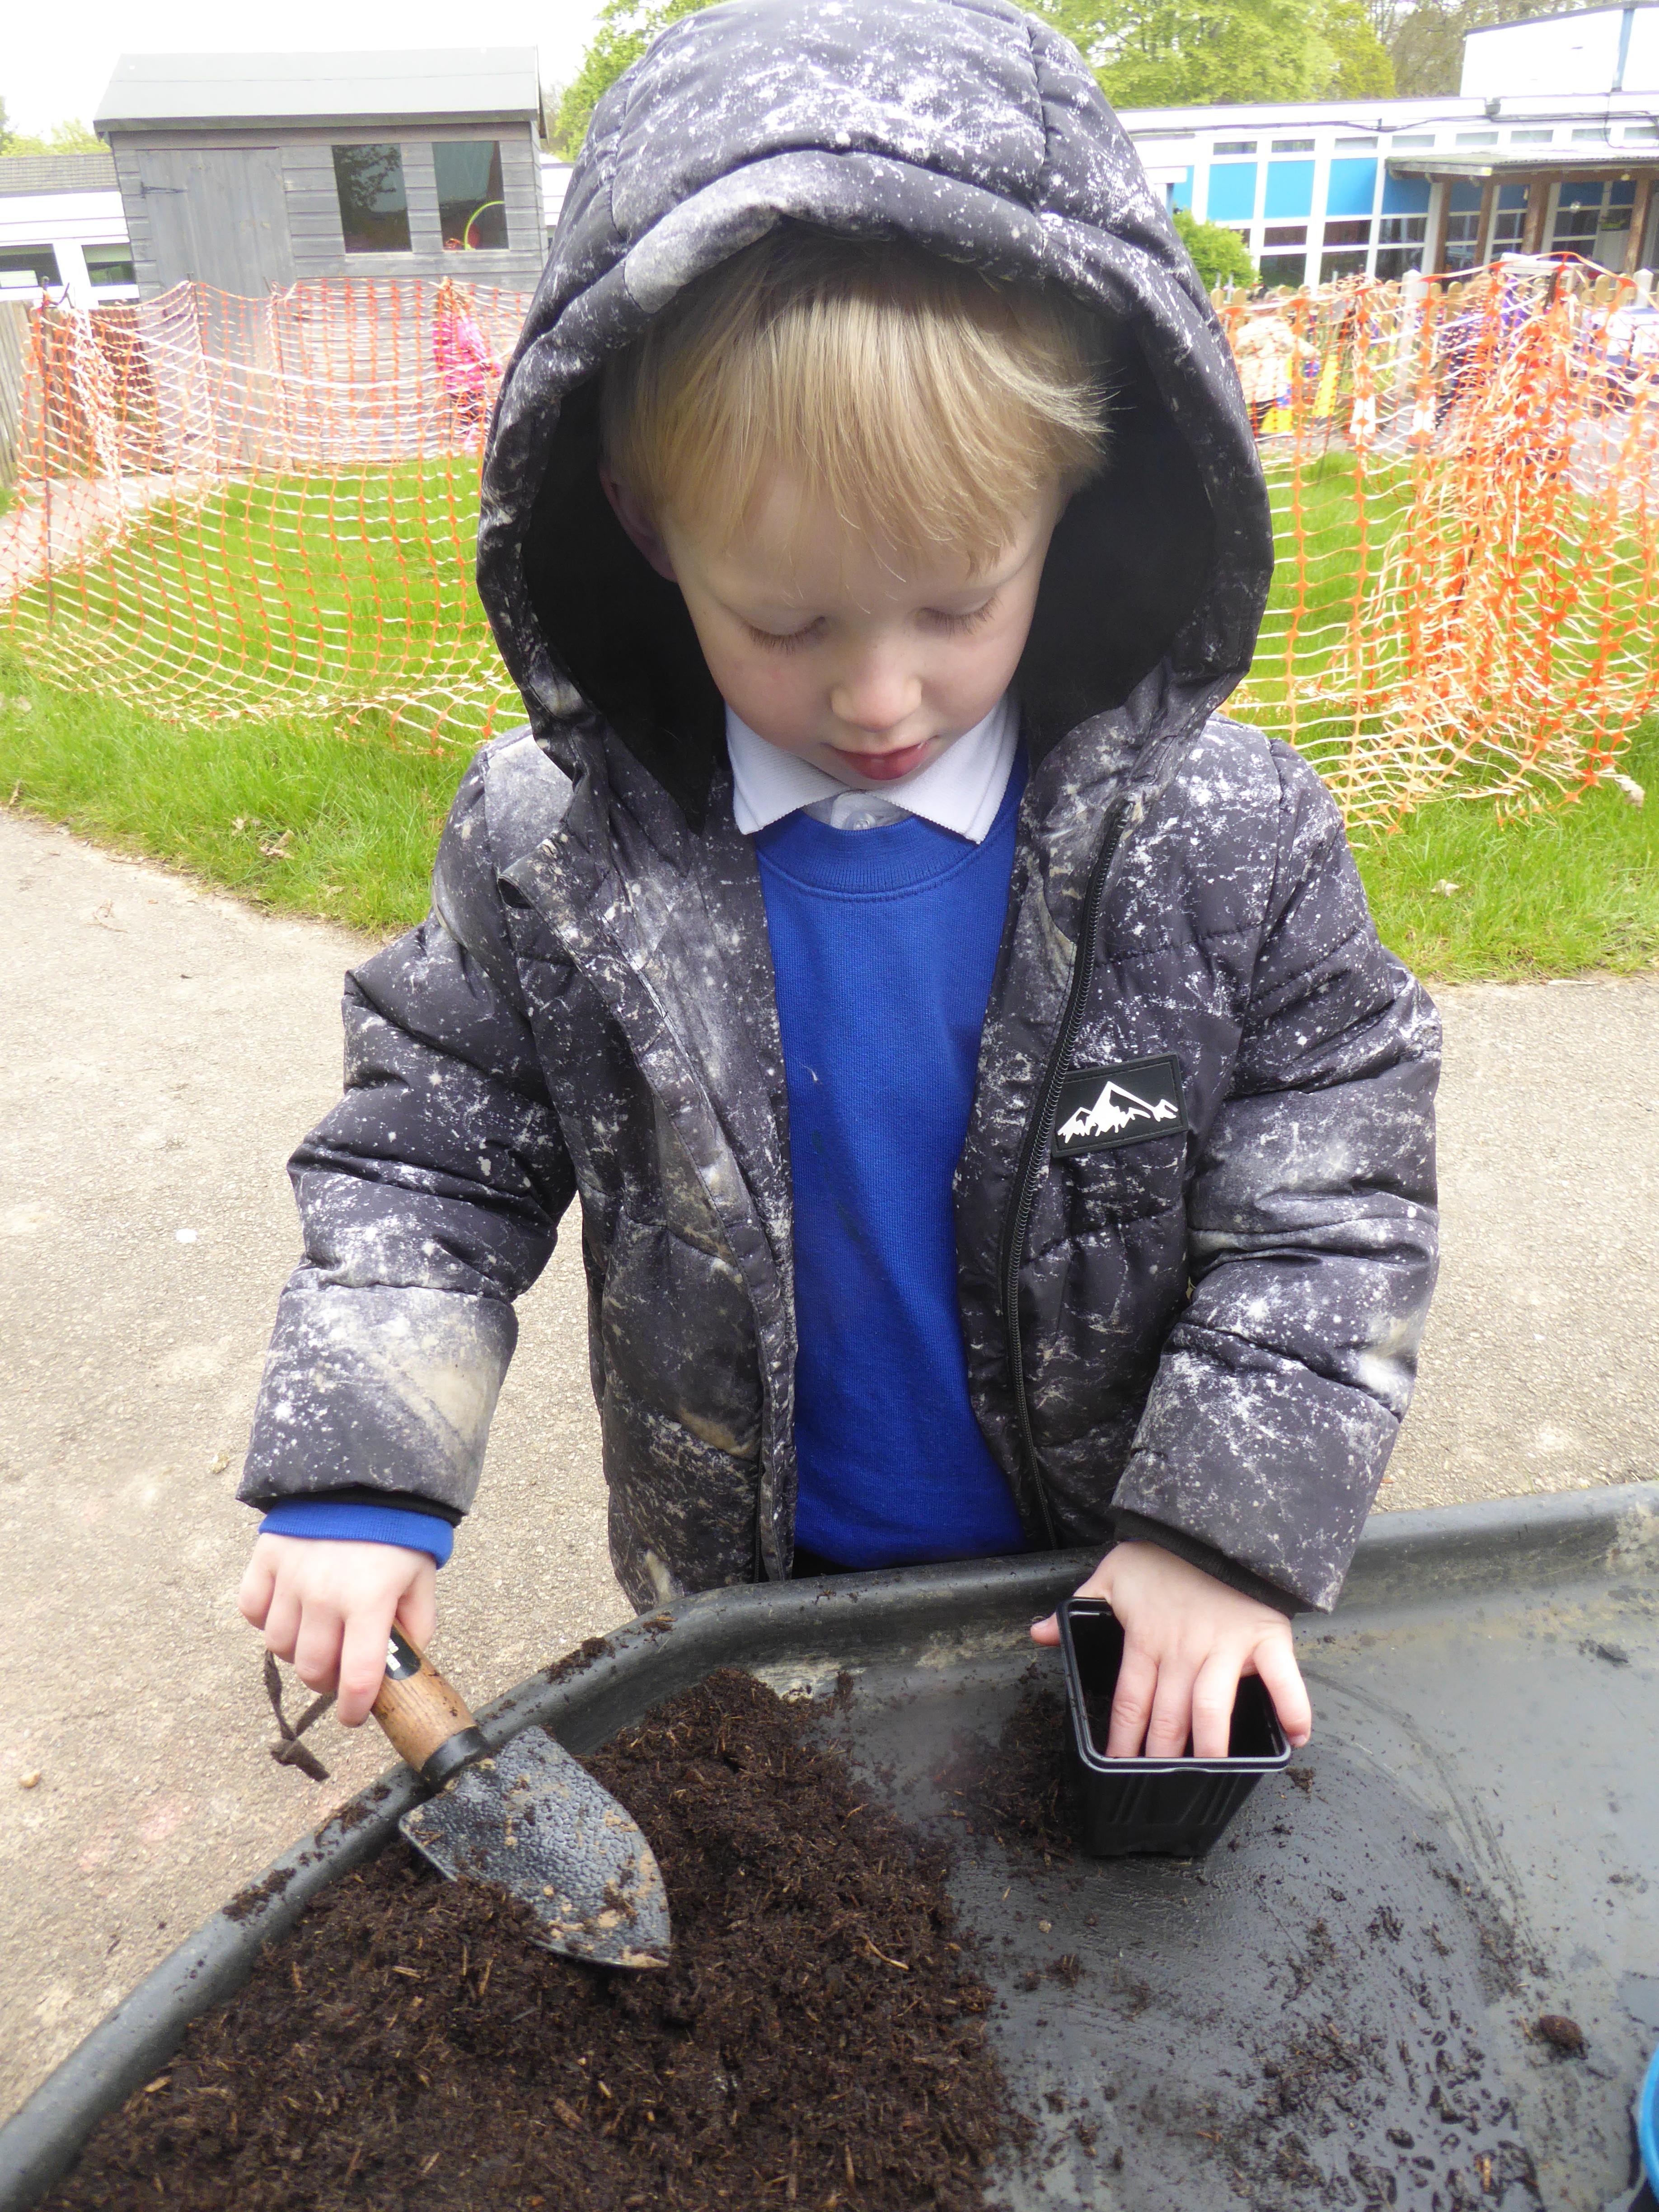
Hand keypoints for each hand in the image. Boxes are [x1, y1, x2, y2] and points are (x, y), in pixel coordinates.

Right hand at [239, 1535, 436, 1727]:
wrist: (365, 1473)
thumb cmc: (398, 1530)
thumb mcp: (421, 1577)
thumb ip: (417, 1624)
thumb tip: (401, 1663)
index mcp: (368, 1602)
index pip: (357, 1678)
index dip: (353, 1709)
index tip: (353, 1716)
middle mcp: (324, 1595)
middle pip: (312, 1668)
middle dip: (327, 1681)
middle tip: (339, 1672)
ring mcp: (290, 1577)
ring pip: (279, 1646)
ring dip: (298, 1652)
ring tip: (317, 1638)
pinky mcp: (265, 1559)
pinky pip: (251, 1609)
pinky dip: (265, 1619)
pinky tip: (288, 1611)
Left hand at [1030, 1540, 1310, 1758]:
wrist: (1211, 1519)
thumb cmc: (1161, 1552)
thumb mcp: (1111, 1574)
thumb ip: (1076, 1608)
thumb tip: (1037, 1632)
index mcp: (1147, 1639)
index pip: (1131, 1700)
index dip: (1124, 1738)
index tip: (1120, 1767)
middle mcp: (1184, 1649)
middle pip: (1169, 1714)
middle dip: (1163, 1754)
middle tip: (1162, 1785)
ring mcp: (1226, 1644)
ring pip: (1214, 1706)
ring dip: (1212, 1745)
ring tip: (1211, 1773)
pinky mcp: (1265, 1635)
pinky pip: (1283, 1677)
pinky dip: (1293, 1707)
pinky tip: (1294, 1740)